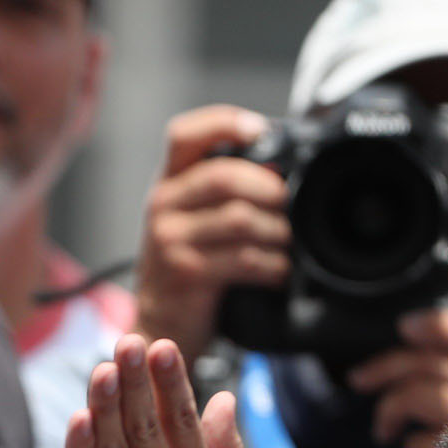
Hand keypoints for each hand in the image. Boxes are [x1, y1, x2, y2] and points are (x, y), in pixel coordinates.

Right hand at [134, 106, 289, 358]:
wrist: (161, 324)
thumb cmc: (186, 267)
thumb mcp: (192, 219)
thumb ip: (222, 189)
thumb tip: (280, 165)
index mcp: (168, 184)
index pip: (185, 135)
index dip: (224, 123)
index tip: (260, 131)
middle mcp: (162, 206)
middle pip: (224, 176)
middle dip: (268, 188)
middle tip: (286, 203)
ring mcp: (170, 241)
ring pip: (241, 219)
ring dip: (277, 232)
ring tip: (283, 244)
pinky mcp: (187, 273)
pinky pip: (245, 258)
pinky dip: (273, 265)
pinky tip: (276, 271)